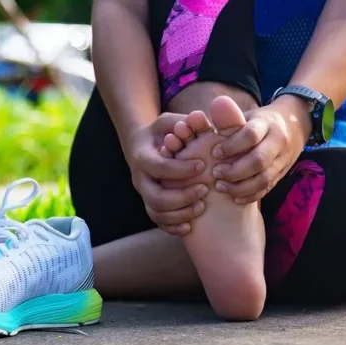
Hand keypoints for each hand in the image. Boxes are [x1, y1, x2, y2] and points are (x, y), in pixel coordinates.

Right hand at [125, 113, 209, 234]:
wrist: (144, 145)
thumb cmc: (163, 131)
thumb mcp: (171, 121)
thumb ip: (185, 122)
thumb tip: (200, 117)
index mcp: (143, 156)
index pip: (159, 167)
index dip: (180, 169)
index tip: (203, 165)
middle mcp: (140, 178)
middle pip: (155, 196)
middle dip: (181, 196)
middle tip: (205, 189)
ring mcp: (144, 194)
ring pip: (156, 212)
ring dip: (180, 213)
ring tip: (202, 206)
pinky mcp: (150, 204)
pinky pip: (158, 222)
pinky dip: (172, 227)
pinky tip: (191, 226)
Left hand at [210, 95, 310, 202]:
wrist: (295, 126)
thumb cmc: (261, 121)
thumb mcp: (248, 114)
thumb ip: (228, 120)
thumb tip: (198, 119)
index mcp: (267, 124)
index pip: (250, 135)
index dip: (231, 146)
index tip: (214, 152)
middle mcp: (278, 142)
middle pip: (258, 160)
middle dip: (234, 170)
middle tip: (215, 173)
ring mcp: (282, 160)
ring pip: (264, 178)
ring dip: (240, 186)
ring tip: (221, 186)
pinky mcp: (282, 174)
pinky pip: (267, 188)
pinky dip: (250, 195)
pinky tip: (234, 198)